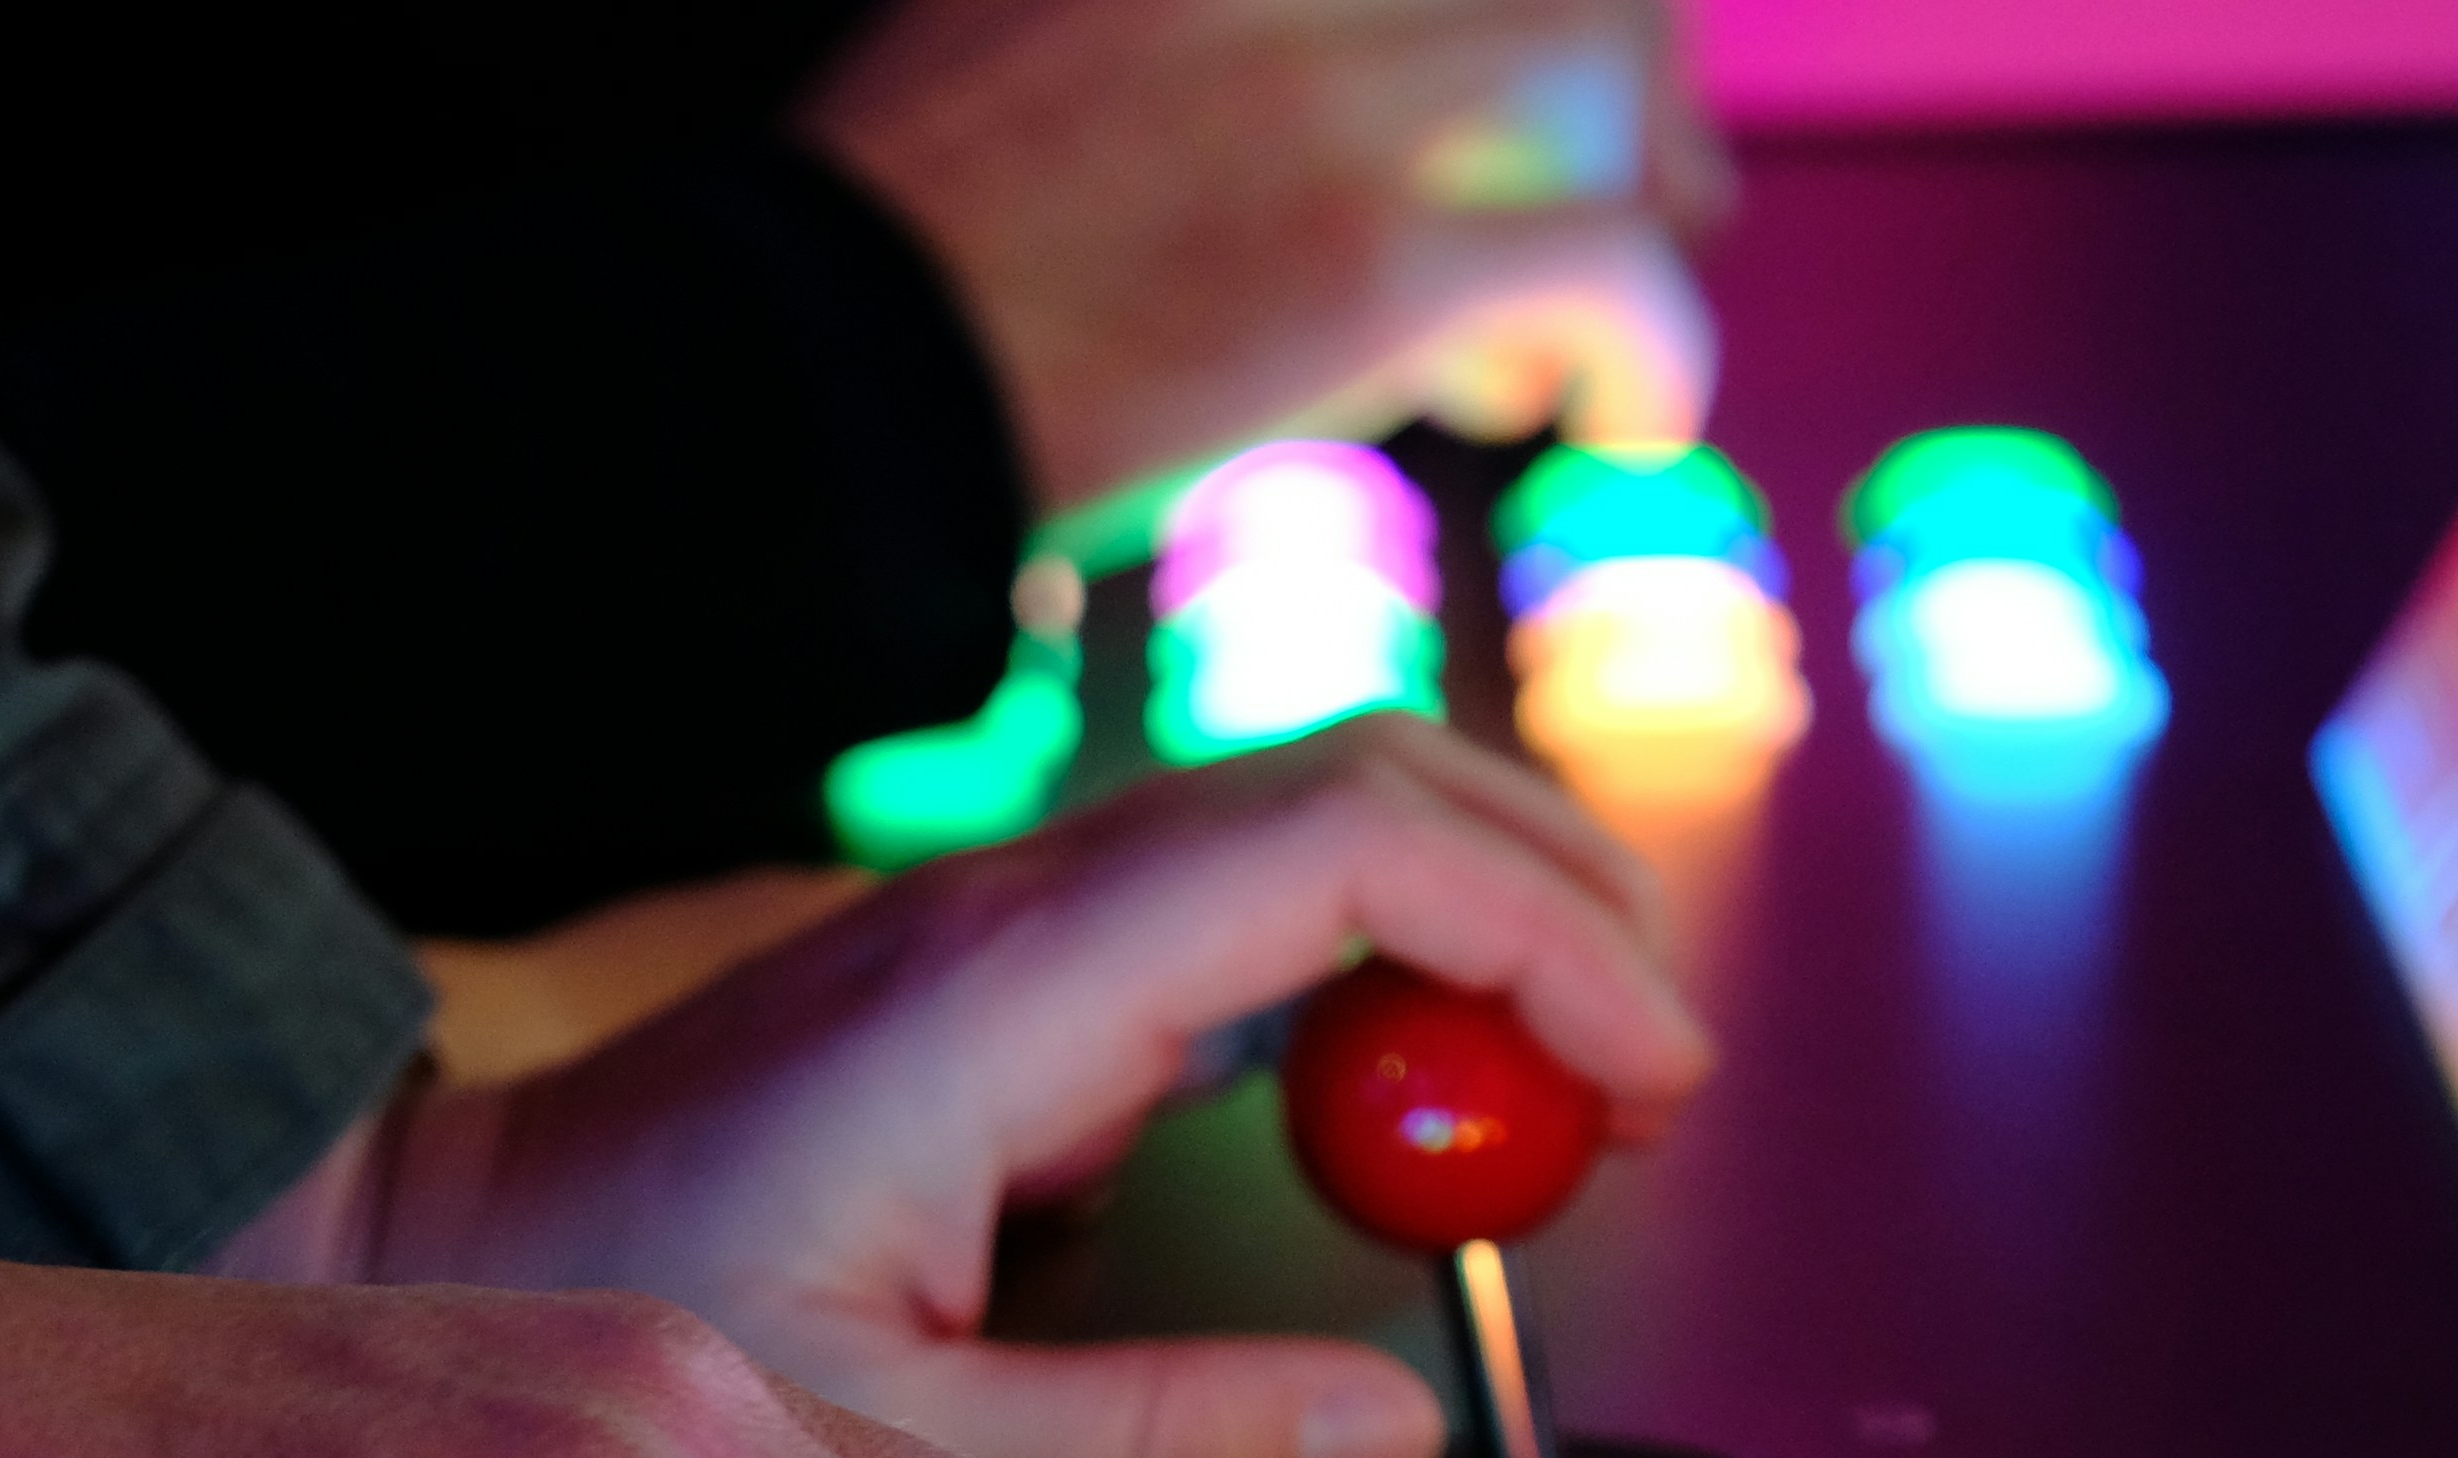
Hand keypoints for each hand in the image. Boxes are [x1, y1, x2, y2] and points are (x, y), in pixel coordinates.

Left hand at [374, 718, 1711, 1457]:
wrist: (417, 1235)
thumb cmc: (624, 1331)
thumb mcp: (907, 1445)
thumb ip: (1165, 1438)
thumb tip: (1396, 1418)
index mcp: (1011, 983)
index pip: (1355, 850)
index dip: (1547, 937)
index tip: (1650, 1085)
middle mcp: (1021, 902)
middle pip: (1373, 782)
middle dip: (1557, 893)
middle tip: (1653, 1074)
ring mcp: (1008, 916)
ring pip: (1313, 820)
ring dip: (1475, 922)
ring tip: (1569, 1093)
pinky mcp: (994, 965)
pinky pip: (1235, 905)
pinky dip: (1366, 972)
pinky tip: (1395, 1117)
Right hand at [805, 0, 1731, 512]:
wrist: (807, 387)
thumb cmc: (886, 252)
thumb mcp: (1017, 22)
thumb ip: (1164, 21)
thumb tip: (1294, 64)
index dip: (1535, 6)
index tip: (1562, 82)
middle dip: (1631, 83)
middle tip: (1649, 203)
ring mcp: (1338, 79)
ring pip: (1606, 81)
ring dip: (1628, 209)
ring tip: (1558, 347)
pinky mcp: (1374, 249)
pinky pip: (1616, 267)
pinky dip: (1648, 348)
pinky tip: (1614, 416)